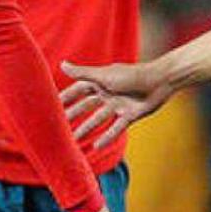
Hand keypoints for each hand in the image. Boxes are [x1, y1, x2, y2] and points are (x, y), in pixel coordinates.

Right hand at [60, 60, 174, 148]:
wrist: (160, 81)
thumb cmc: (132, 74)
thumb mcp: (104, 75)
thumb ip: (83, 73)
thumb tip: (62, 64)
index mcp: (100, 82)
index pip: (78, 90)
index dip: (66, 98)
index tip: (50, 107)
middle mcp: (107, 94)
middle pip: (86, 107)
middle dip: (73, 116)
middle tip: (58, 128)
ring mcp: (117, 106)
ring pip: (98, 119)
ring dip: (87, 129)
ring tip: (74, 141)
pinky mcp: (129, 116)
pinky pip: (116, 128)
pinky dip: (107, 137)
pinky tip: (97, 147)